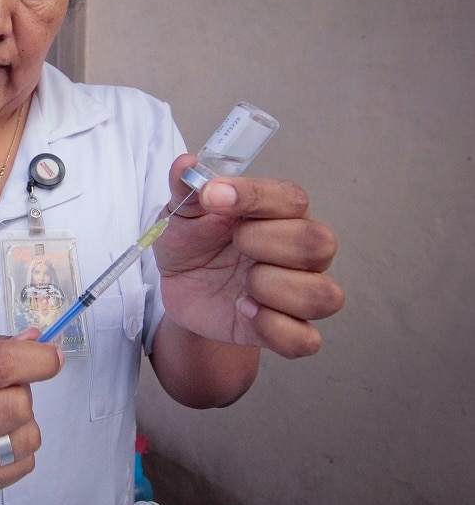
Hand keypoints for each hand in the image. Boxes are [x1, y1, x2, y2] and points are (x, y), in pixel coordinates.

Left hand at [153, 155, 344, 358]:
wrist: (179, 288)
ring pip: (325, 295)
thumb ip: (186, 188)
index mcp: (279, 214)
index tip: (214, 197)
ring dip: (276, 289)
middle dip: (267, 242)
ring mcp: (295, 292)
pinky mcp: (285, 330)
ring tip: (242, 286)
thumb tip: (186, 164)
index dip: (255, 196)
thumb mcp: (180, 214)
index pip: (292, 198)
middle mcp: (298, 251)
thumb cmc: (191, 243)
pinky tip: (245, 312)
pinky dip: (276, 328)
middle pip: (320, 244)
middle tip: (233, 244)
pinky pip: (306, 340)